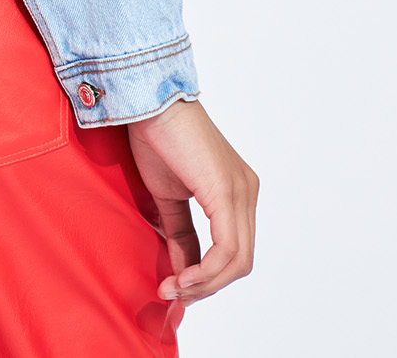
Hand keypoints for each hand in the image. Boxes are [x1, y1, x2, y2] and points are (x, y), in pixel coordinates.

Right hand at [126, 98, 257, 303]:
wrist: (148, 102)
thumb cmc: (157, 139)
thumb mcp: (170, 198)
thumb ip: (182, 235)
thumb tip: (182, 273)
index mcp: (238, 191)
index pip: (234, 251)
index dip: (207, 278)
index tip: (175, 289)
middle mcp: (248, 191)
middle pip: (240, 262)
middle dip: (206, 287)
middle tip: (173, 294)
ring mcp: (242, 191)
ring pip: (237, 261)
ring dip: (204, 284)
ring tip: (172, 288)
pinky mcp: (227, 192)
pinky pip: (225, 249)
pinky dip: (204, 271)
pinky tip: (180, 276)